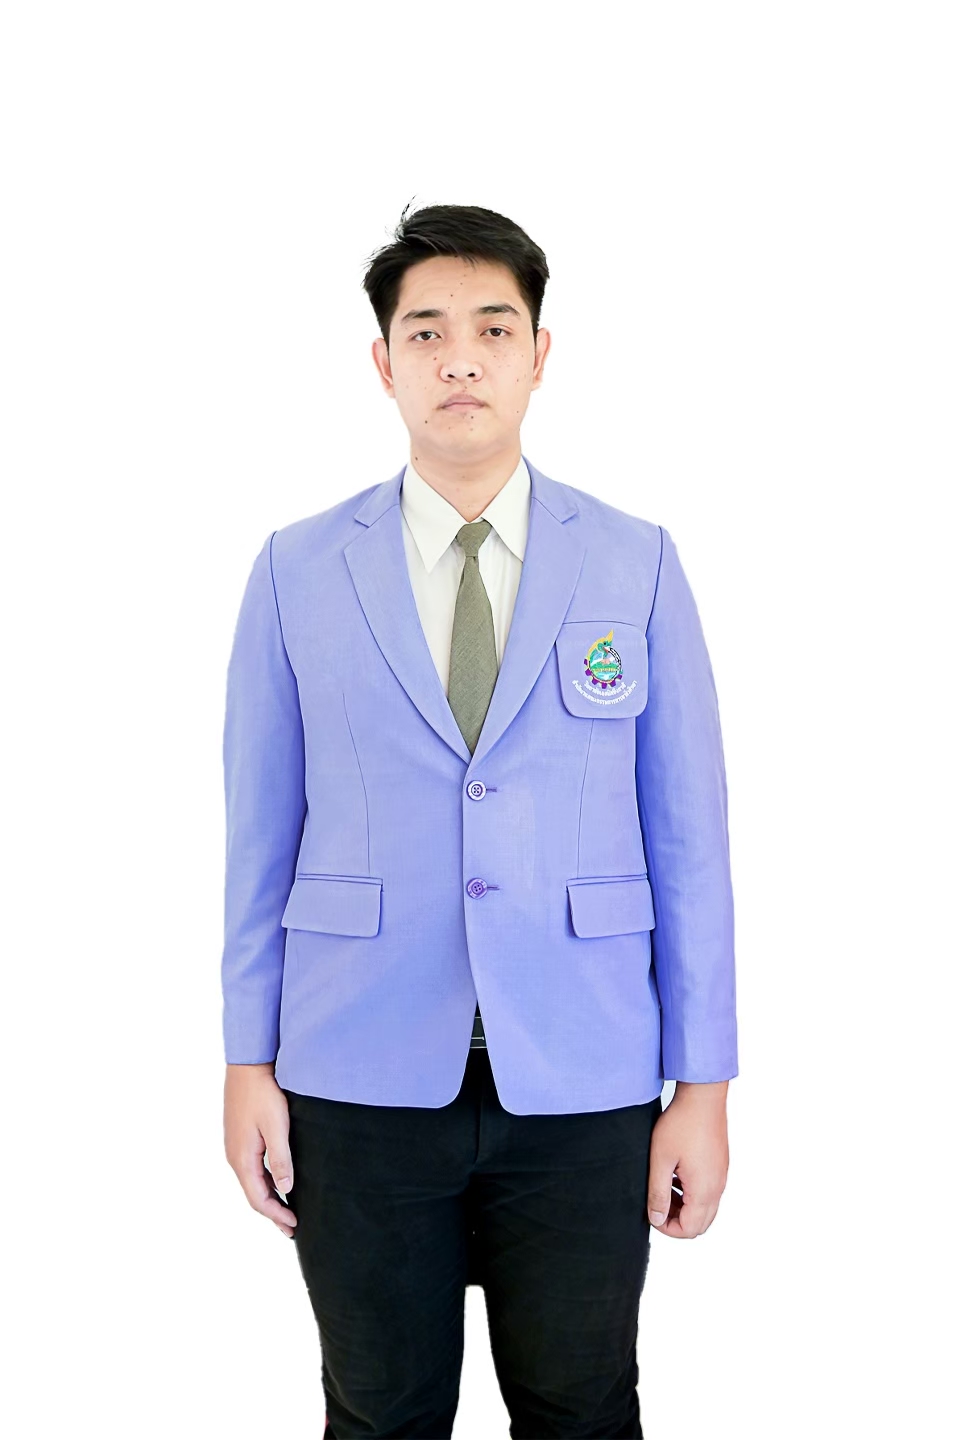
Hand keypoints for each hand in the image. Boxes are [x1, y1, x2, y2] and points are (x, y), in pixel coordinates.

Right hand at [223, 1063, 297, 1237]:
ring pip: (252, 1181)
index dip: (276, 1216)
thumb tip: (285, 1191)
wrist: (248, 1066)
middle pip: (254, 1194)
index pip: (258, 1199)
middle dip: (273, 1213)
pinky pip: (252, 1168)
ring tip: (286, 1209)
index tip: (294, 1226)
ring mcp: (235, 1147)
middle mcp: (234, 1157)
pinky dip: (265, 1181)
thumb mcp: (277, 1127)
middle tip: (292, 1227)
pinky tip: (277, 1181)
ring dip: (269, 1197)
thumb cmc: (263, 1094)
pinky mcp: (240, 1137)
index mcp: (242, 1158)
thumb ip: (281, 1159)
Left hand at [647, 1082, 728, 1238]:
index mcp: (704, 1191)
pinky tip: (676, 1175)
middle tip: (658, 1203)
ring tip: (665, 1188)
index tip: (652, 1212)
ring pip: (706, 1209)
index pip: (689, 1230)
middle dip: (677, 1221)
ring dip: (685, 1207)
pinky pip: (709, 1192)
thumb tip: (657, 1218)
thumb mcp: (661, 1160)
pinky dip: (693, 1193)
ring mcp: (721, 1176)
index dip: (667, 1228)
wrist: (703, 1096)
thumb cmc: (681, 1124)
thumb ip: (658, 1193)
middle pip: (700, 1224)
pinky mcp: (720, 1165)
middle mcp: (717, 1187)